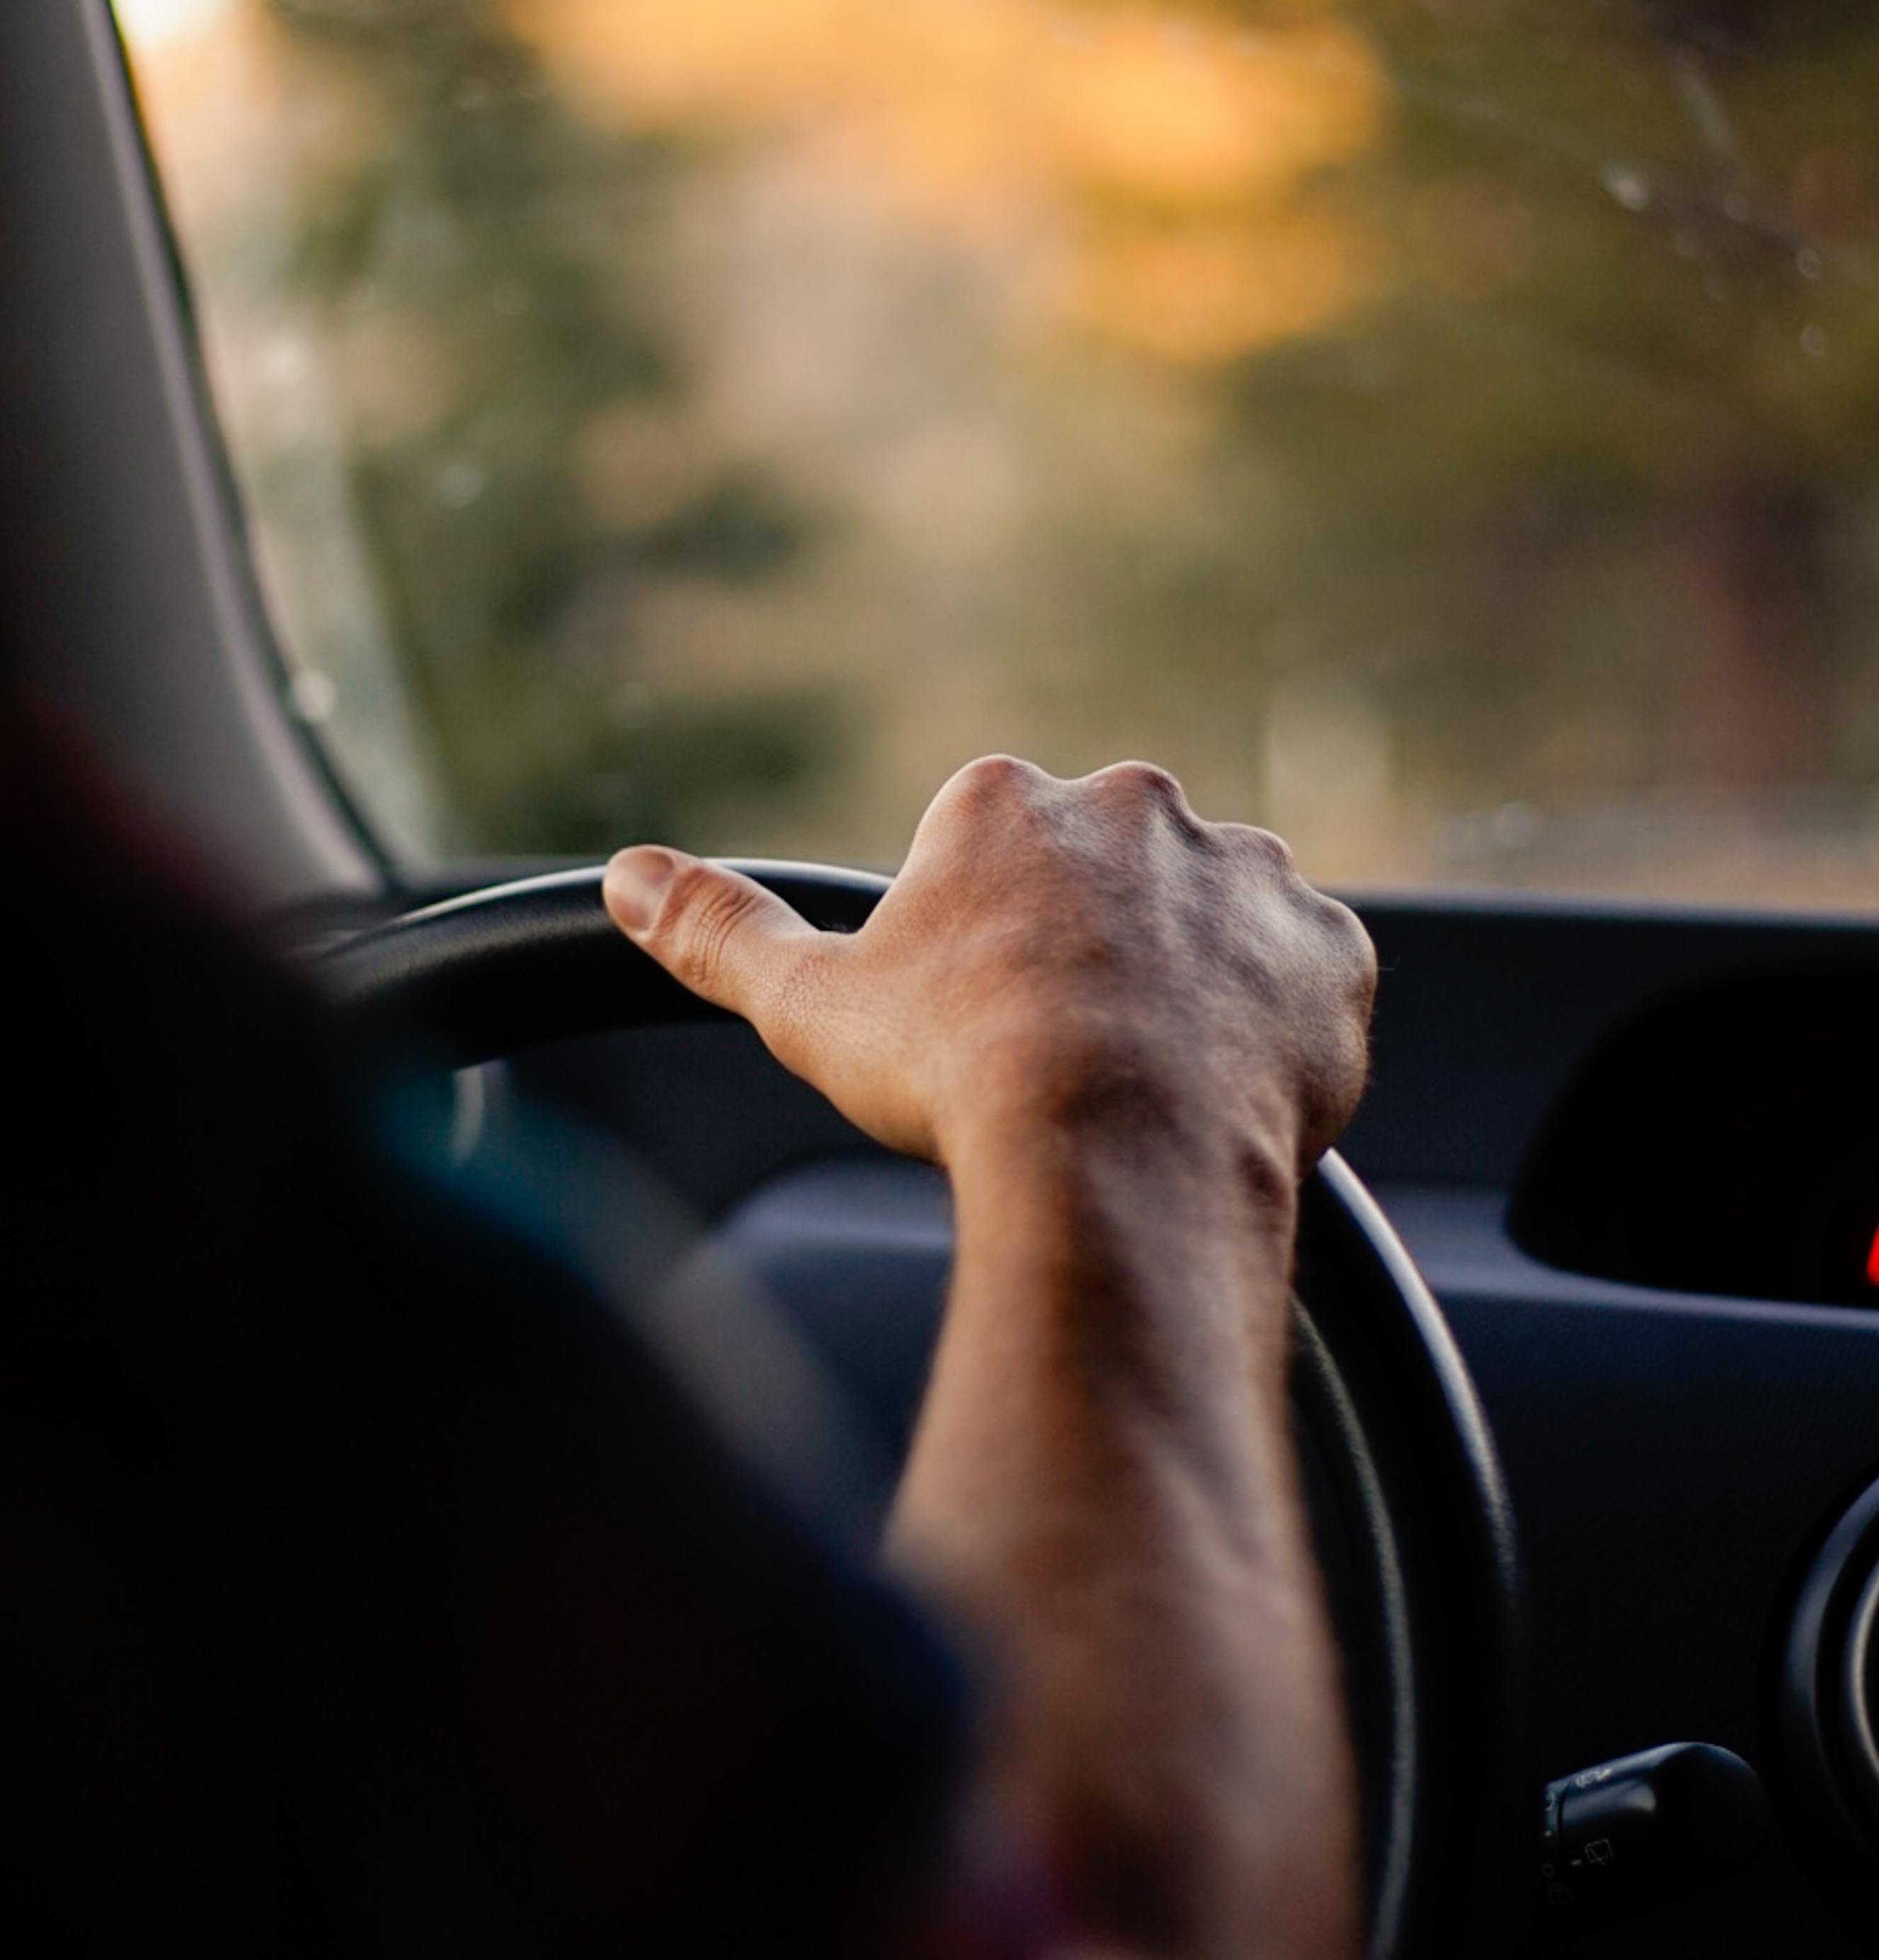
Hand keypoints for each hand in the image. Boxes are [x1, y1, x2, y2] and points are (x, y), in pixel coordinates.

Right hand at [603, 756, 1374, 1194]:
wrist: (1118, 1159)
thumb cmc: (957, 1076)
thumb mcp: (809, 1006)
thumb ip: (717, 930)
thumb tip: (626, 876)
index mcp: (1011, 800)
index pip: (990, 848)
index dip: (979, 946)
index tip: (978, 1022)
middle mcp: (1141, 808)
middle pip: (1108, 879)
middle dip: (1091, 955)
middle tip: (1062, 1063)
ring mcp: (1250, 875)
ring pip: (1213, 926)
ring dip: (1188, 988)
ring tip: (1145, 1093)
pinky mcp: (1333, 953)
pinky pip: (1307, 982)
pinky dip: (1275, 1032)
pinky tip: (1225, 1099)